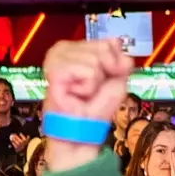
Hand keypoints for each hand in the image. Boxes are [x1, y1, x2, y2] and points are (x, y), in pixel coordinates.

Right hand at [40, 40, 133, 171]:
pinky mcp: (54, 72)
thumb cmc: (95, 109)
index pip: (108, 42)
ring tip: (81, 94)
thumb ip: (120, 60)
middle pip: (103, 48)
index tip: (101, 82)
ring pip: (96, 60)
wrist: (80, 134)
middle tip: (89, 91)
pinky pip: (89, 72)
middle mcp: (62, 49)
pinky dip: (89, 88)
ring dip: (95, 83)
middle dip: (104, 73)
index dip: (113, 64)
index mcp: (75, 48)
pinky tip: (76, 95)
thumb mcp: (116, 80)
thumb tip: (116, 44)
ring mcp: (55, 59)